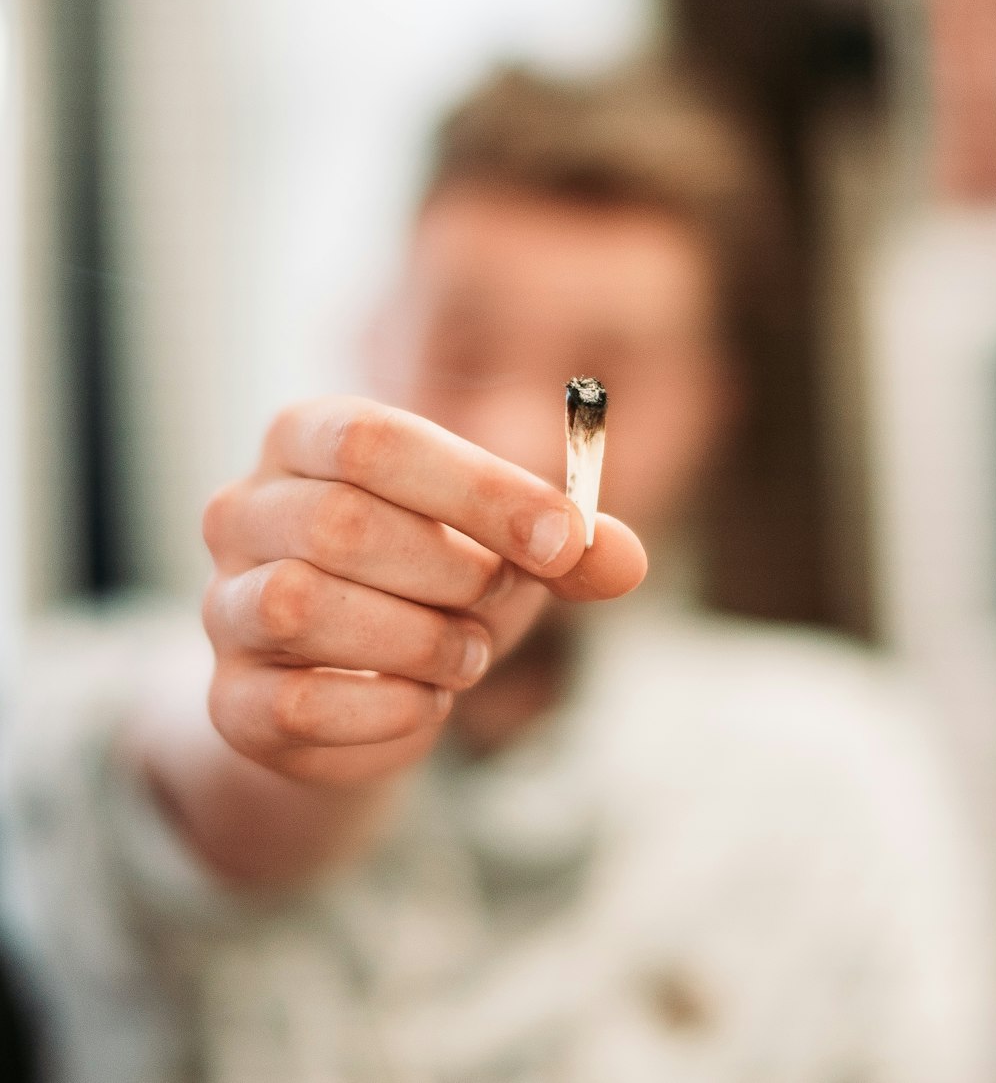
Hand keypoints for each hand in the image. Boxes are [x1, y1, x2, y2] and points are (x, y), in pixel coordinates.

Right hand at [202, 396, 646, 786]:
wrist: (361, 691)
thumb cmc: (436, 585)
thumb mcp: (510, 549)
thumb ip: (569, 548)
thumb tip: (622, 559)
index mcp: (308, 437)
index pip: (374, 439)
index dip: (479, 490)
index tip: (563, 539)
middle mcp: (245, 509)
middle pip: (340, 521)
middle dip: (454, 572)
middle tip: (501, 601)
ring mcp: (222, 605)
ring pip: (303, 606)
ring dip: (419, 640)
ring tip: (465, 653)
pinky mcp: (228, 700)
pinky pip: (296, 704)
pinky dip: (388, 710)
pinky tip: (425, 701)